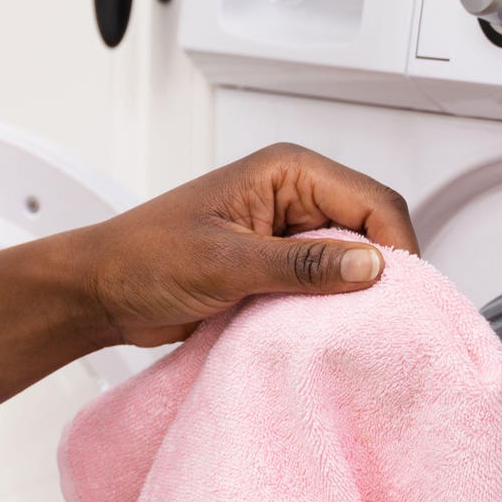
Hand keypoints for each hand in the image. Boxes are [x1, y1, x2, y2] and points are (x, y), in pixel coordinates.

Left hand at [69, 144, 415, 347]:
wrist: (100, 291)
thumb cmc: (143, 258)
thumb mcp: (226, 262)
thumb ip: (302, 264)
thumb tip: (370, 266)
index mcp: (287, 171)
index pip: (373, 200)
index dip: (396, 245)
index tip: (402, 293)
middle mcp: (293, 196)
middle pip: (370, 229)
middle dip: (380, 271)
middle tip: (385, 317)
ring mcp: (286, 234)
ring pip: (351, 262)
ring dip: (353, 293)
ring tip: (353, 327)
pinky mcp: (277, 268)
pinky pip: (323, 286)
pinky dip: (329, 308)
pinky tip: (324, 331)